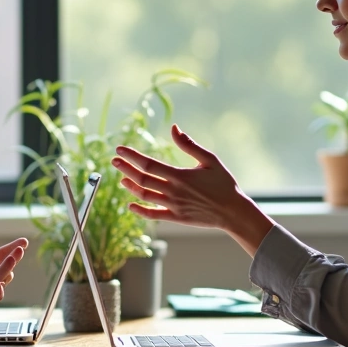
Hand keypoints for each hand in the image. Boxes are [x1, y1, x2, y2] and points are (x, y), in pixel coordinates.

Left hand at [113, 124, 273, 255]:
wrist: (233, 211)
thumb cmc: (224, 183)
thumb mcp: (209, 160)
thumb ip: (189, 145)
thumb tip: (174, 128)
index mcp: (179, 175)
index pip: (149, 164)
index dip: (132, 156)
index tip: (120, 149)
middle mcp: (173, 191)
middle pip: (142, 179)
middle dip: (126, 168)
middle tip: (114, 161)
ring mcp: (173, 206)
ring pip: (145, 196)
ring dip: (130, 187)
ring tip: (122, 178)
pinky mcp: (176, 218)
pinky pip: (153, 215)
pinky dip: (139, 211)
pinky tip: (130, 205)